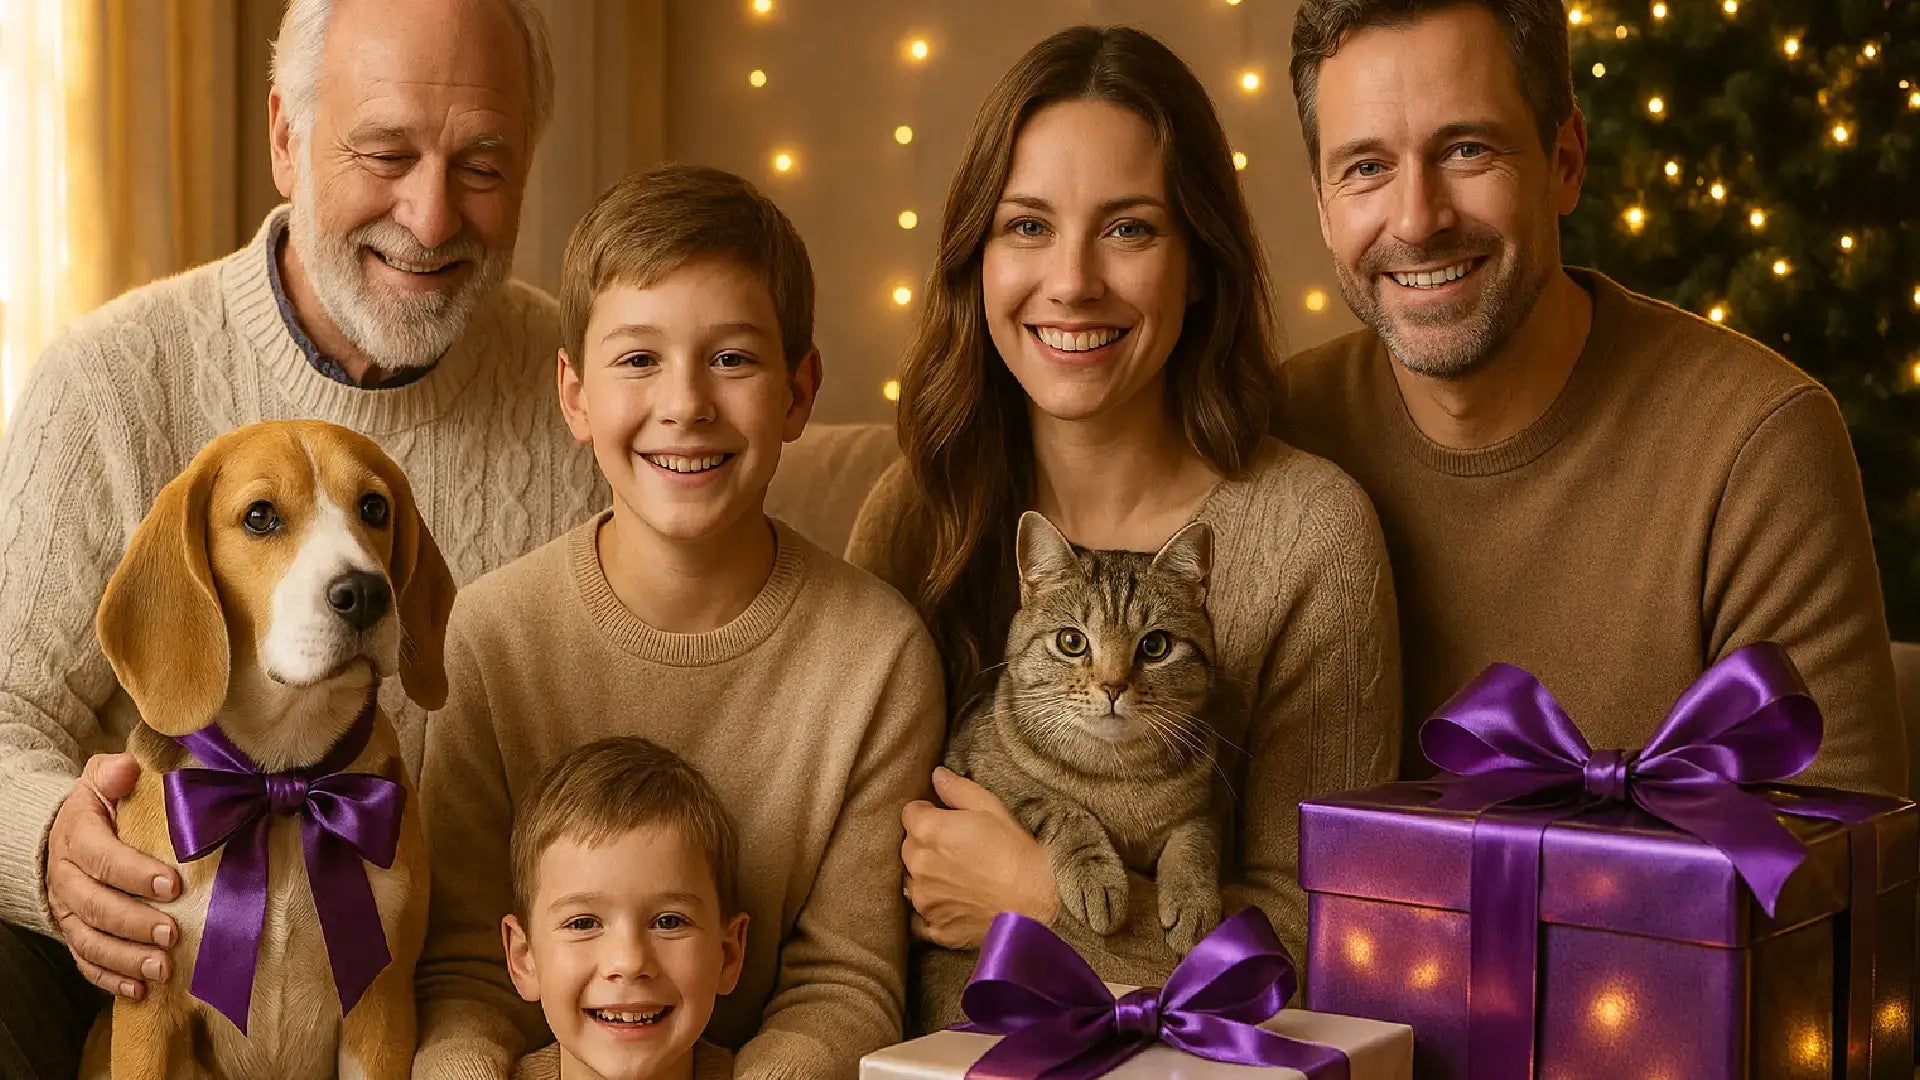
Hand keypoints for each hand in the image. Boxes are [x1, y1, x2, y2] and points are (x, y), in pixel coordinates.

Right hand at [45, 752, 179, 998]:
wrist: (67, 833)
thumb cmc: (101, 805)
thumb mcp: (103, 779)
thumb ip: (114, 773)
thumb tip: (127, 770)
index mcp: (78, 838)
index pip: (103, 858)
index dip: (135, 874)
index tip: (173, 885)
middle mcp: (67, 879)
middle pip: (96, 907)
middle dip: (135, 923)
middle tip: (172, 933)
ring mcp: (69, 911)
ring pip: (91, 941)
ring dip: (127, 959)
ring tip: (162, 968)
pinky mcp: (76, 934)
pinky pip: (87, 962)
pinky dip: (112, 979)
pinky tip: (140, 990)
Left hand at [901, 767, 1057, 948]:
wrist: (1035, 909)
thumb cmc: (1018, 855)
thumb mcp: (993, 810)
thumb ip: (958, 790)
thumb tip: (937, 775)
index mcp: (929, 831)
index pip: (909, 813)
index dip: (928, 812)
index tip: (947, 819)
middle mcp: (919, 866)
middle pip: (908, 846)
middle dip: (926, 843)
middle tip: (957, 847)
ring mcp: (924, 900)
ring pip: (912, 880)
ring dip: (927, 875)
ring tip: (959, 876)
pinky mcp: (933, 927)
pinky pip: (918, 917)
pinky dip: (930, 910)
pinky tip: (951, 904)